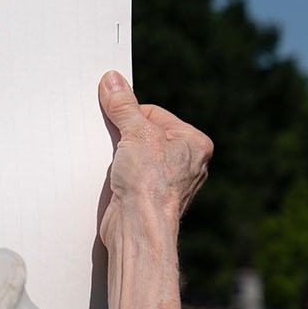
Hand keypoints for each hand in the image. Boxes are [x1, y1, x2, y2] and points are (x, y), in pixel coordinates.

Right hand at [98, 71, 211, 247]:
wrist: (139, 229)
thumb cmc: (149, 184)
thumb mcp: (136, 134)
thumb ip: (123, 106)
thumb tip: (113, 80)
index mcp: (195, 143)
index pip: (154, 113)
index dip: (130, 115)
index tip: (113, 119)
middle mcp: (188, 162)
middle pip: (145, 133)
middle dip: (124, 135)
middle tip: (112, 140)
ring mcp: (170, 181)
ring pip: (137, 154)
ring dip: (120, 154)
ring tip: (114, 162)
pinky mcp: (151, 197)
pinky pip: (132, 173)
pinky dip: (118, 172)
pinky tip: (112, 177)